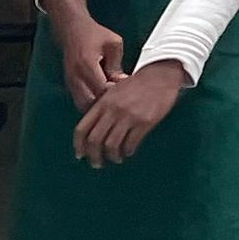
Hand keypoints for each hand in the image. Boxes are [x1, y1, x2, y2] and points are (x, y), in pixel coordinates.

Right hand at [44, 0, 127, 112]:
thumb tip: (122, 83)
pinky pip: (79, 101)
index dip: (114, 93)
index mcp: (87, 65)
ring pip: (83, 106)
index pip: (101, 90)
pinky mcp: (69, 85)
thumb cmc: (94, 34)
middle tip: (117, 96)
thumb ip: (116, 65)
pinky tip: (101, 96)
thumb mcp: (113, 43)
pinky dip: (90, 103)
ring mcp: (70, 82)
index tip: (124, 89)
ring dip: (97, 105)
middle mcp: (75, 76)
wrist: (72, 29)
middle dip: (105, 103)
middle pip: (90, 103)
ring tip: (109, 97)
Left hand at [73, 58, 188, 163]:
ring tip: (116, 158)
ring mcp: (128, 116)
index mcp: (102, 103)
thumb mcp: (113, 91)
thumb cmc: (136, 84)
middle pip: (95, 141)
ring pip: (112, 145)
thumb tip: (92, 132)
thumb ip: (101, 108)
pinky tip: (129, 151)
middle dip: (94, 156)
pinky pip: (131, 143)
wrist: (159, 75)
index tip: (80, 155)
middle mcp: (113, 110)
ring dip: (112, 156)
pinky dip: (128, 151)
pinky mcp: (144, 122)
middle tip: (97, 164)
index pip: (82, 128)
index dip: (79, 145)